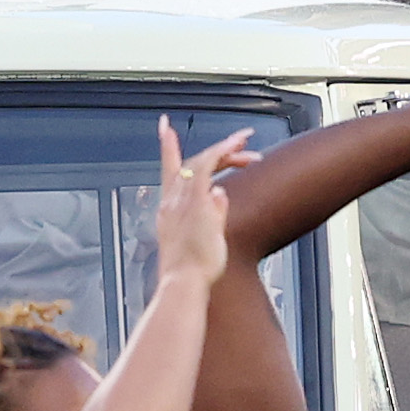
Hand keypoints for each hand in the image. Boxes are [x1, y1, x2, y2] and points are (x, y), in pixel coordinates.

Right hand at [149, 120, 256, 293]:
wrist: (183, 284)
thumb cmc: (191, 271)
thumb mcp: (205, 238)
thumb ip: (213, 213)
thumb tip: (221, 194)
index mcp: (170, 210)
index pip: (167, 170)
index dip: (167, 147)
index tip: (165, 126)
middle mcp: (172, 200)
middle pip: (191, 163)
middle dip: (217, 149)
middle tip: (239, 141)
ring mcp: (181, 199)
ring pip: (201, 160)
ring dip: (225, 149)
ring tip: (244, 142)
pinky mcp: (195, 201)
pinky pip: (207, 166)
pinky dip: (220, 152)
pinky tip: (237, 147)